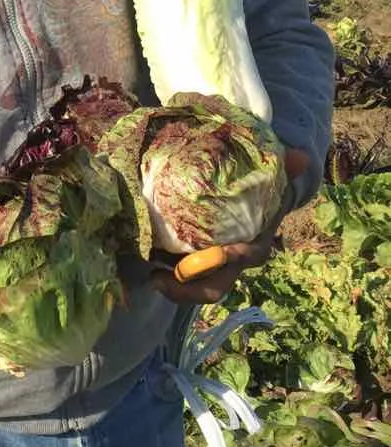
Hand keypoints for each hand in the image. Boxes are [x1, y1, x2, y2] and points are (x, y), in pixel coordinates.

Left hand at [150, 146, 309, 304]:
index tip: (215, 254)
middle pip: (212, 288)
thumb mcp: (270, 182)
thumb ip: (283, 168)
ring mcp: (209, 270)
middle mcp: (231, 267)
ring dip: (169, 285)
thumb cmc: (258, 197)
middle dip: (186, 290)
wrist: (250, 208)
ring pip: (192, 288)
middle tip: (159, 279)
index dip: (229, 259)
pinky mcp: (191, 265)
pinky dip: (161, 270)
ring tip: (147, 272)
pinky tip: (144, 257)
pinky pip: (176, 275)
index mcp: (252, 248)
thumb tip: (302, 156)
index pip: (244, 259)